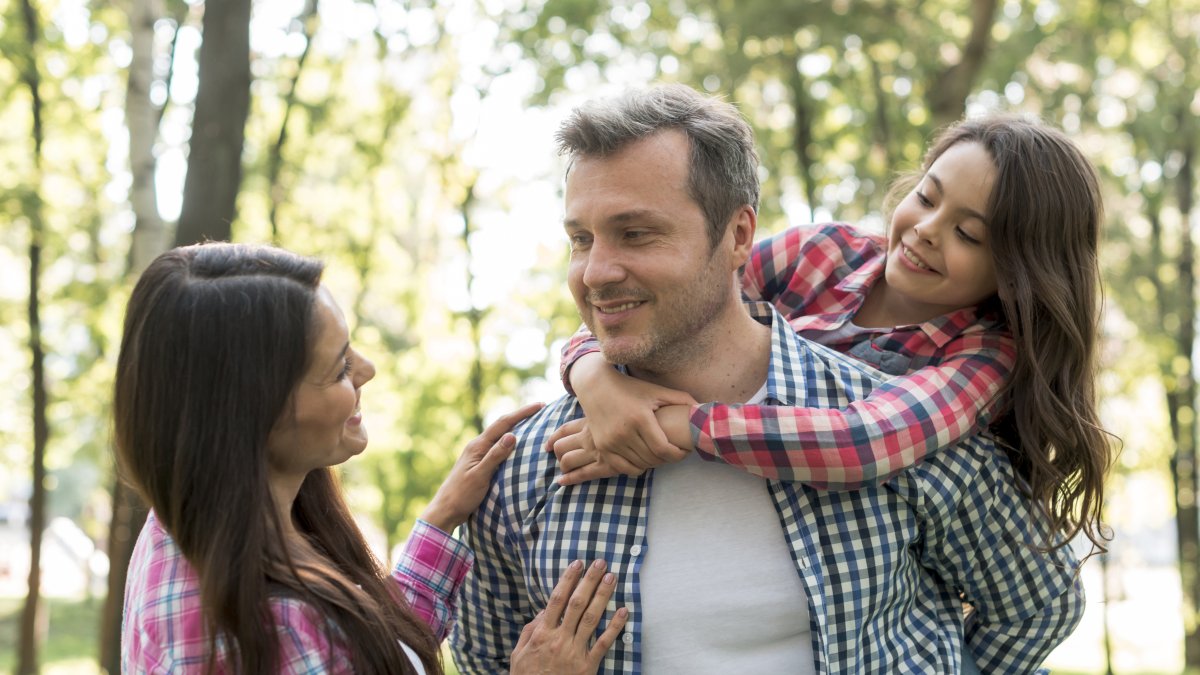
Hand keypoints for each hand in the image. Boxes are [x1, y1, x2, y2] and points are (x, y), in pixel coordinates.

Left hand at [420, 402, 542, 531]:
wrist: (445, 510)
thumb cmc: (462, 495)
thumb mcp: (480, 476)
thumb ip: (495, 456)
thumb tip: (512, 435)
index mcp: (478, 446)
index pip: (503, 424)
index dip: (522, 413)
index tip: (539, 405)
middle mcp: (477, 446)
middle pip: (502, 425)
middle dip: (521, 416)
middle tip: (540, 409)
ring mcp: (477, 454)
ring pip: (500, 435)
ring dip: (515, 426)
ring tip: (532, 422)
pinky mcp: (479, 462)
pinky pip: (497, 446)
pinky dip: (509, 440)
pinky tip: (516, 444)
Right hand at [510, 560, 628, 674]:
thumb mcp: (519, 654)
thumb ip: (530, 630)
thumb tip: (544, 610)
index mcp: (542, 633)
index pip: (557, 600)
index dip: (568, 580)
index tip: (577, 563)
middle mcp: (559, 639)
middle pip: (577, 604)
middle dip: (589, 581)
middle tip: (600, 563)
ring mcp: (574, 652)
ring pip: (592, 618)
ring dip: (602, 596)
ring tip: (611, 578)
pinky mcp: (587, 666)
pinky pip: (604, 643)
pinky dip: (615, 627)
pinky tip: (623, 612)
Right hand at [551, 354, 696, 480]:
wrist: (596, 386)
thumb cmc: (630, 388)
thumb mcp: (656, 390)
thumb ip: (681, 399)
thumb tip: (702, 408)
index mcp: (640, 418)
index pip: (663, 449)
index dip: (677, 454)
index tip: (684, 451)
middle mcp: (623, 432)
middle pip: (653, 458)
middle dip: (668, 459)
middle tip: (675, 453)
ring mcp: (610, 441)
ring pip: (639, 464)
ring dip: (653, 463)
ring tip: (661, 455)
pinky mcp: (601, 446)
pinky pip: (623, 467)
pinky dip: (636, 467)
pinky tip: (644, 459)